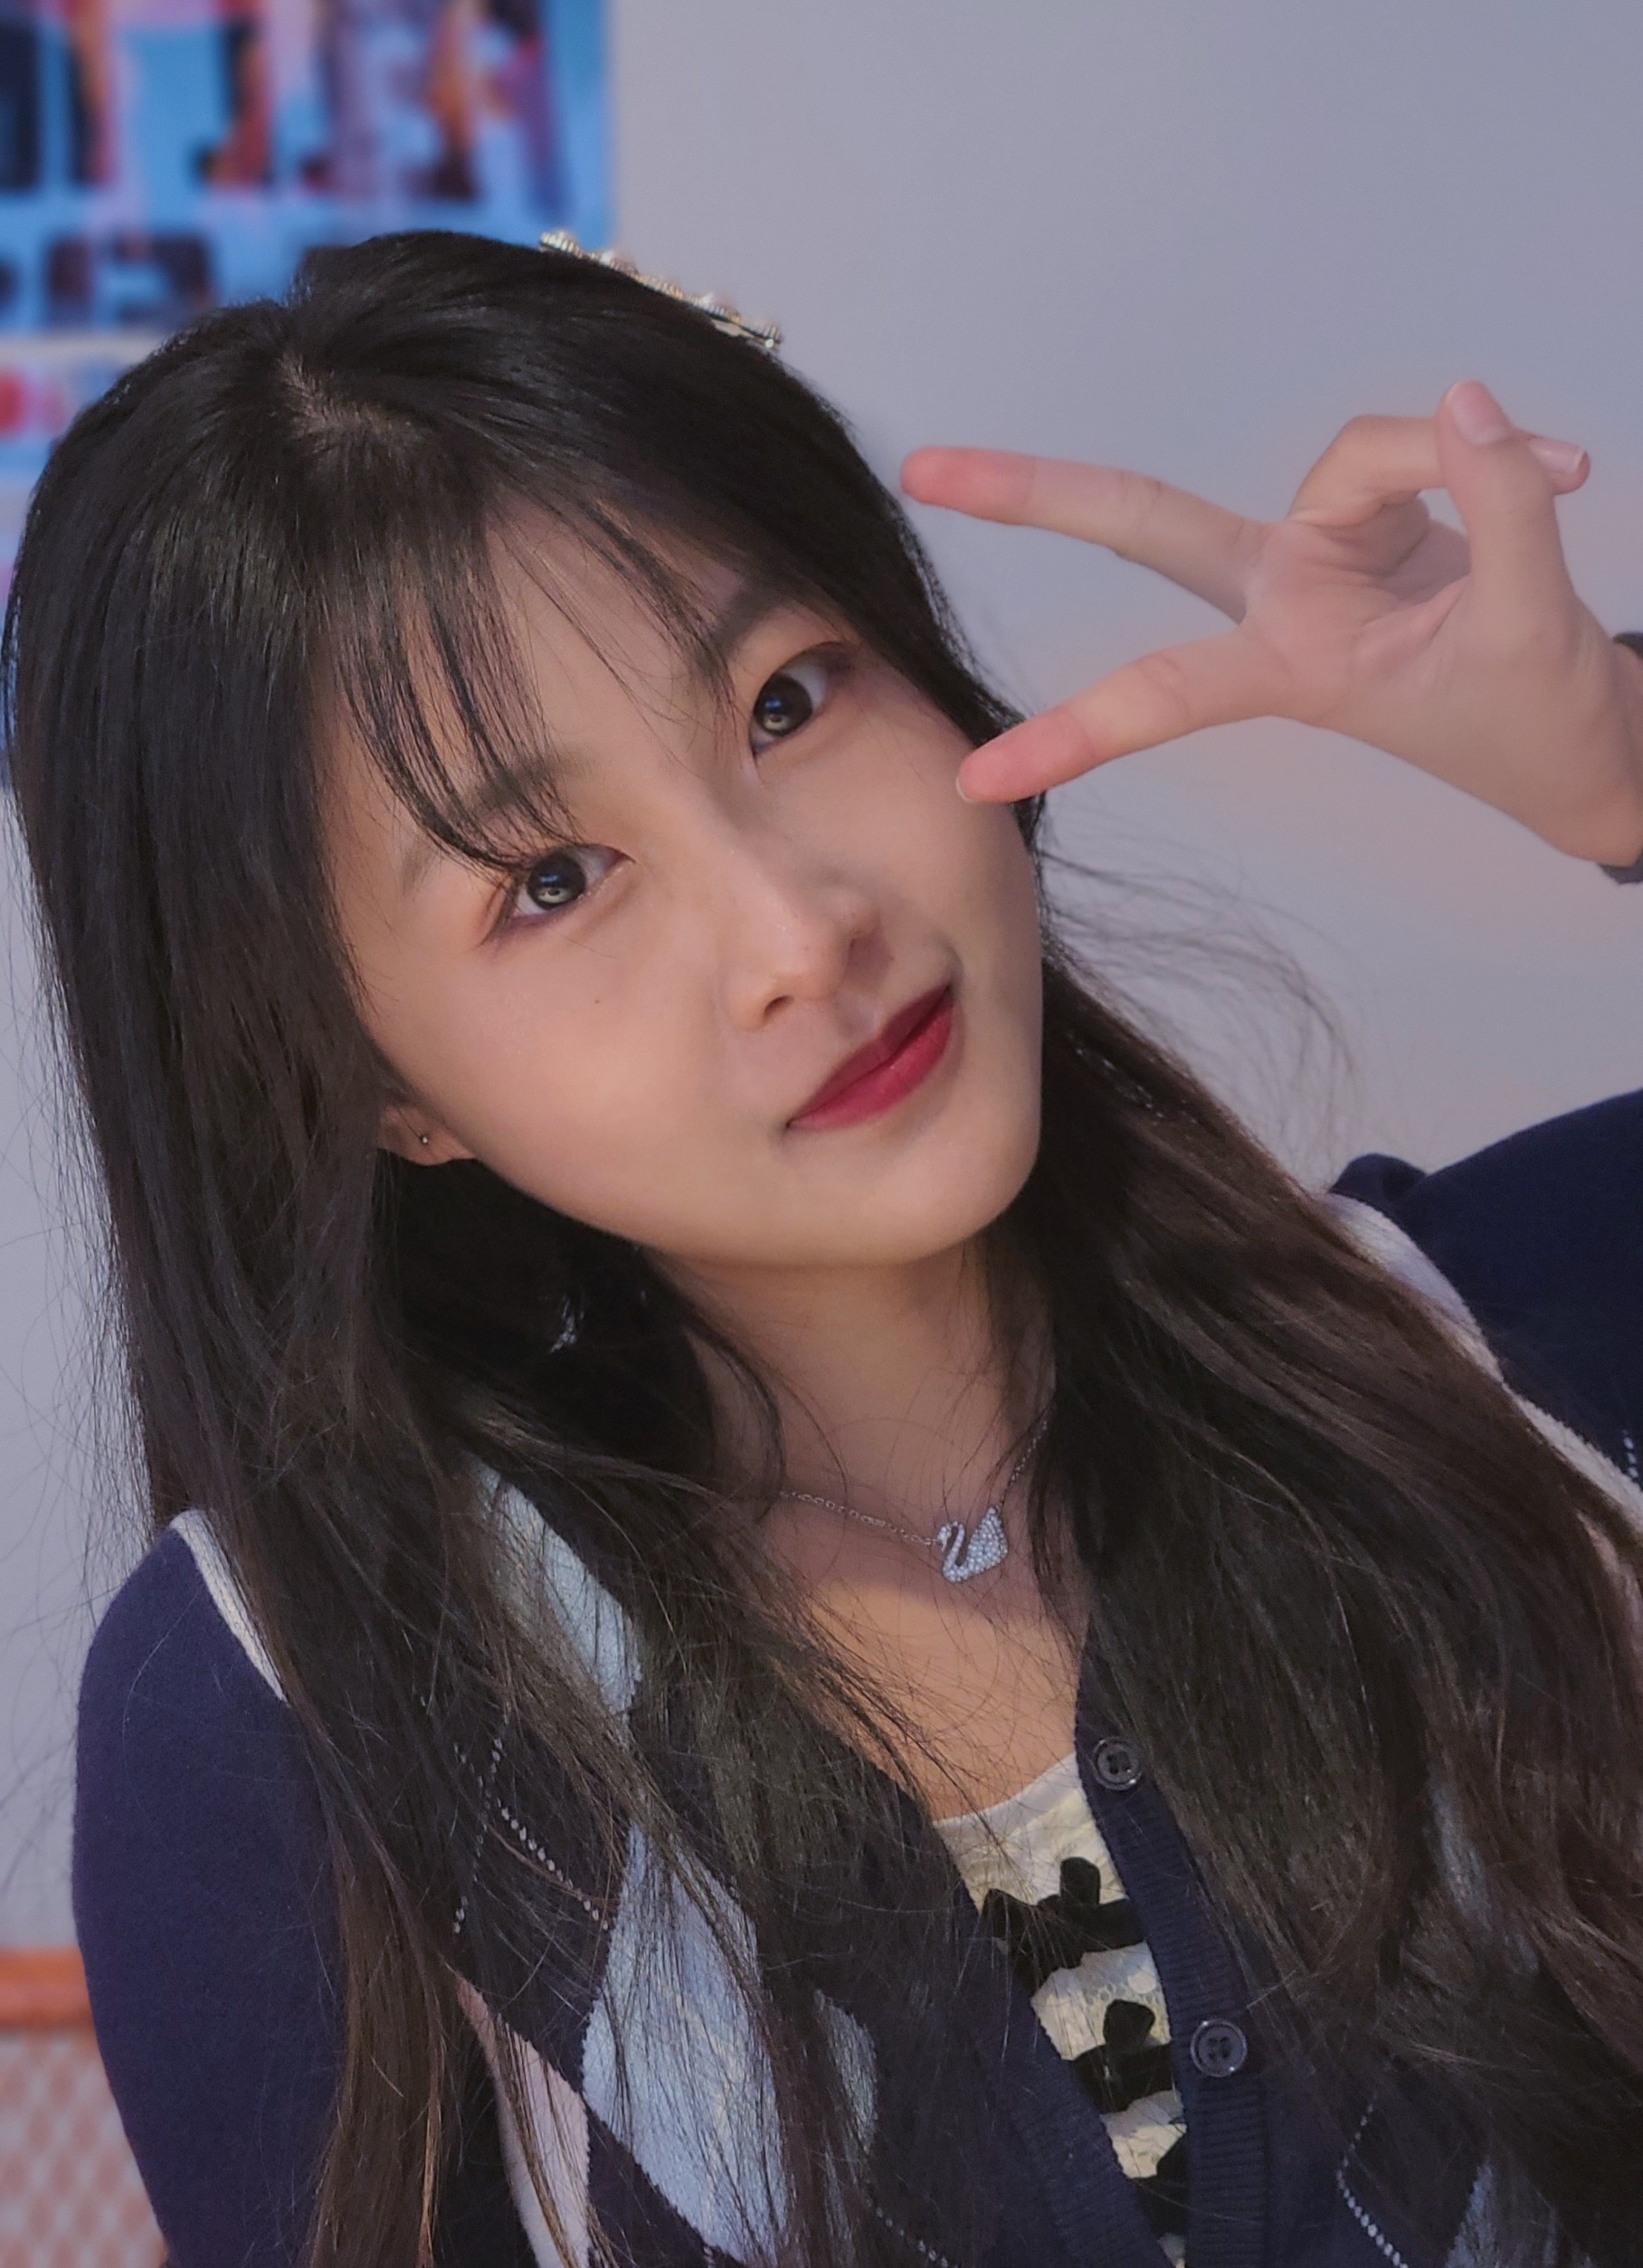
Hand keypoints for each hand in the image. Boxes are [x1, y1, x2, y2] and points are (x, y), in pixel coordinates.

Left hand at [902, 382, 1642, 865]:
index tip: (973, 778)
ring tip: (1563, 474)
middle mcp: (1285, 600)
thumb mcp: (1529, 630)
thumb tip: (1468, 402)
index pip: (1160, 689)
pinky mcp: (1378, 523)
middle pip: (1146, 525)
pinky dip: (1490, 453)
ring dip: (1449, 460)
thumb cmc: (1536, 722)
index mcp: (1292, 664)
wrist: (1588, 743)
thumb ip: (1500, 508)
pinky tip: (1565, 467)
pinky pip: (1415, 448)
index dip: (1070, 730)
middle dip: (1038, 494)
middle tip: (922, 469)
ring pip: (1350, 456)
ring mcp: (1325, 557)